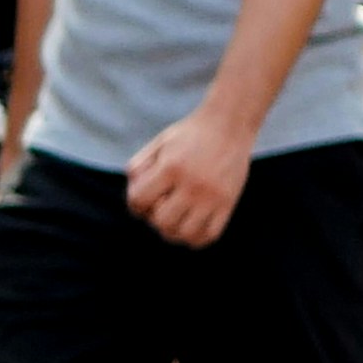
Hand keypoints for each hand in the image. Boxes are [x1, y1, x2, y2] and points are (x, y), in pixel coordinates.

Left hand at [122, 100, 255, 246]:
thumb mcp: (158, 144)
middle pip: (162, 222)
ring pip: (185, 234)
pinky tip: (191, 224)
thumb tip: (134, 201)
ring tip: (175, 218)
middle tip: (161, 207)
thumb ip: (138, 168)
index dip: (135, 204)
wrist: (228, 125)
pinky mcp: (228, 203)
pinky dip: (196, 237)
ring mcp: (212, 196)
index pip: (140, 200)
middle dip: (154, 218)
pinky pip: (209, 235)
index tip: (142, 199)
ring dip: (174, 231)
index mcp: (171, 167)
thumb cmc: (188, 136)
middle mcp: (192, 184)